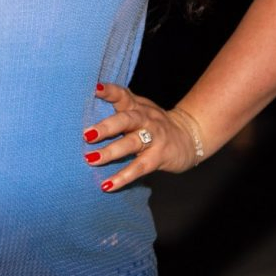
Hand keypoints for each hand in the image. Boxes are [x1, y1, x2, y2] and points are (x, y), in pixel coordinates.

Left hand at [82, 82, 197, 190]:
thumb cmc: (154, 123)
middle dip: (106, 127)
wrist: (190, 136)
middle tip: (86, 135)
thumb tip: (85, 108)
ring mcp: (153, 138)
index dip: (109, 91)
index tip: (94, 89)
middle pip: (126, 120)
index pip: (122, 95)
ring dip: (110, 152)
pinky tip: (107, 185)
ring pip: (131, 144)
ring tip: (91, 159)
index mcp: (137, 106)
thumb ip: (120, 107)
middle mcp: (145, 119)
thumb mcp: (141, 109)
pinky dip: (122, 177)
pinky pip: (138, 168)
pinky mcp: (158, 157)